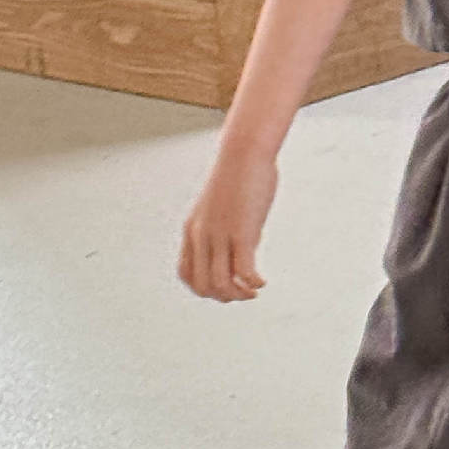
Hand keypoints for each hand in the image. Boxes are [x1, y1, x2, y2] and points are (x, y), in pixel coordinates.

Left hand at [179, 149, 276, 301]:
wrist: (244, 152)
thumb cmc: (239, 174)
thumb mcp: (222, 205)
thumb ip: (224, 226)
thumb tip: (241, 243)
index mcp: (192, 230)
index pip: (186, 274)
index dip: (203, 288)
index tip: (225, 286)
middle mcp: (202, 236)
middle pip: (202, 285)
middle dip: (223, 296)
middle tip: (243, 293)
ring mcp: (220, 235)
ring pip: (220, 283)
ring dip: (238, 295)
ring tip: (253, 291)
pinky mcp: (242, 232)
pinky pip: (244, 271)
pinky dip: (253, 284)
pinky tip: (263, 282)